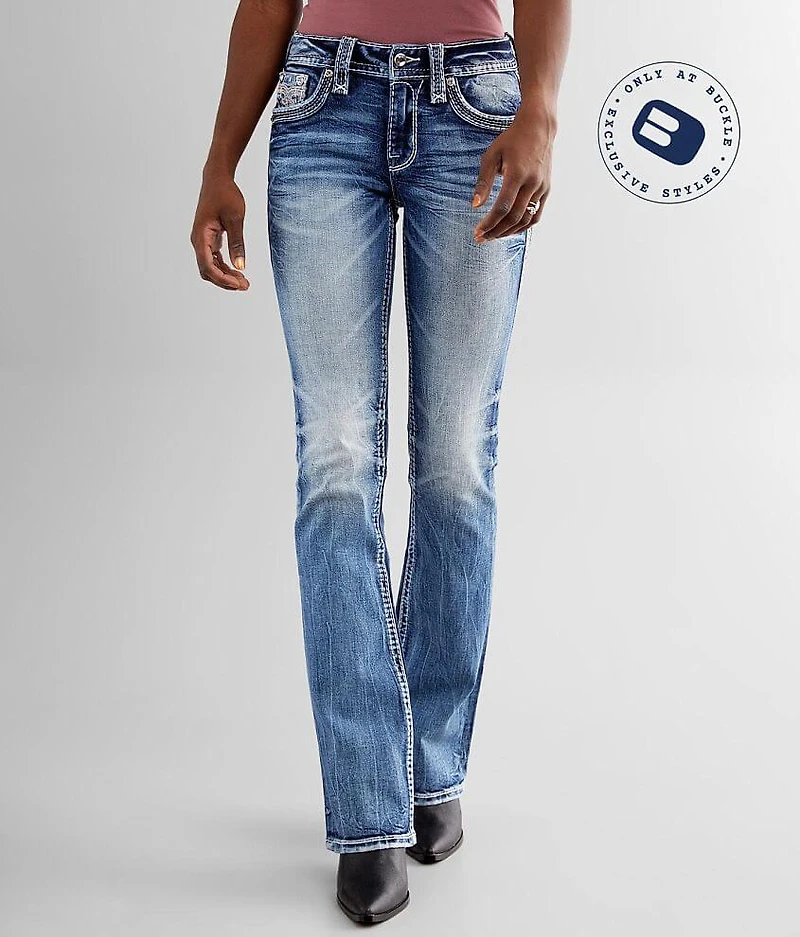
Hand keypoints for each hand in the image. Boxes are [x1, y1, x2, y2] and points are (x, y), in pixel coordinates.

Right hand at [190, 172, 249, 290]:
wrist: (217, 179)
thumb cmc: (225, 194)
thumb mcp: (235, 218)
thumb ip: (237, 243)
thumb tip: (240, 266)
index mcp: (201, 236)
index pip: (208, 266)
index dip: (222, 279)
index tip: (239, 284)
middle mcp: (198, 240)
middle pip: (207, 271)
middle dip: (225, 281)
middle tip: (245, 286)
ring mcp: (202, 241)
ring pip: (211, 267)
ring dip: (226, 276)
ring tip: (244, 282)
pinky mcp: (209, 239)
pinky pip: (214, 259)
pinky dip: (225, 267)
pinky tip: (238, 272)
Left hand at [472, 106, 555, 242]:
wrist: (538, 128)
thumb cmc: (511, 140)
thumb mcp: (492, 156)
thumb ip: (483, 182)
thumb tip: (475, 206)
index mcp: (517, 174)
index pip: (503, 207)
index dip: (489, 223)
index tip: (477, 232)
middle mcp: (532, 183)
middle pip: (514, 218)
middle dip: (496, 231)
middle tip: (481, 238)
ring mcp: (542, 187)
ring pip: (526, 220)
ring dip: (509, 232)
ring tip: (493, 235)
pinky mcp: (546, 190)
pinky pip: (536, 215)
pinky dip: (523, 226)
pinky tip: (510, 230)